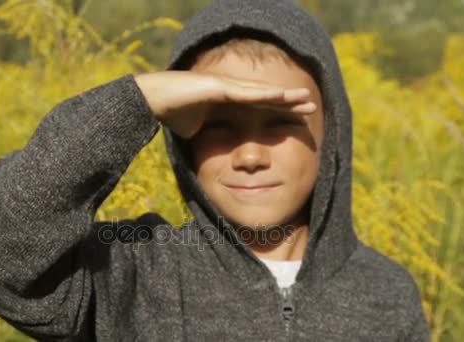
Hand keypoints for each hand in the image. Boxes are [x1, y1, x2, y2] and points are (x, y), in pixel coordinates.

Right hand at [135, 71, 316, 138]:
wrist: (152, 101)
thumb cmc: (172, 115)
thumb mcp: (199, 134)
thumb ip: (213, 141)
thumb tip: (221, 160)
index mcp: (228, 105)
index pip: (260, 110)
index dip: (279, 114)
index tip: (298, 121)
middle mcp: (230, 93)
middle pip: (266, 98)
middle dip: (289, 103)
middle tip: (311, 106)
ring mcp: (225, 87)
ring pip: (260, 92)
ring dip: (283, 96)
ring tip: (304, 98)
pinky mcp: (218, 86)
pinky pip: (246, 92)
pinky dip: (264, 94)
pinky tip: (282, 96)